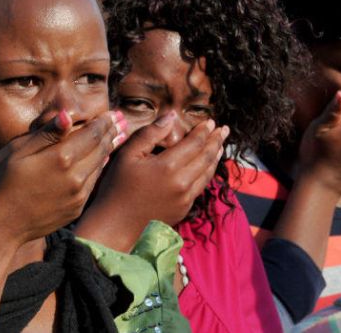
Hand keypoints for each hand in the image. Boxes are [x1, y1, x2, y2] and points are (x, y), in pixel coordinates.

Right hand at [0, 109, 121, 244]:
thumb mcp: (16, 151)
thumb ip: (46, 134)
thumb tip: (68, 115)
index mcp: (61, 158)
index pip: (92, 134)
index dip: (103, 122)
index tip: (113, 113)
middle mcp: (75, 177)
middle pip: (101, 149)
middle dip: (111, 132)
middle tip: (121, 120)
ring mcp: (77, 196)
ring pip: (99, 166)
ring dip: (109, 149)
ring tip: (118, 136)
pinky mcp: (75, 209)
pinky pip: (92, 183)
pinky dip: (99, 168)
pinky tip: (100, 161)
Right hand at [76, 112, 227, 250]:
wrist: (116, 223)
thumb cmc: (118, 186)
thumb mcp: (128, 154)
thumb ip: (151, 133)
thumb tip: (172, 116)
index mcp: (168, 166)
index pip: (194, 143)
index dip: (204, 131)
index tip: (211, 122)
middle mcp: (182, 183)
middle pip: (206, 157)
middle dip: (216, 141)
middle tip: (224, 129)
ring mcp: (185, 198)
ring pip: (207, 173)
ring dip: (215, 156)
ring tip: (220, 145)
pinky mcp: (184, 209)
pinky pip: (201, 186)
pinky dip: (208, 173)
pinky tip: (207, 166)